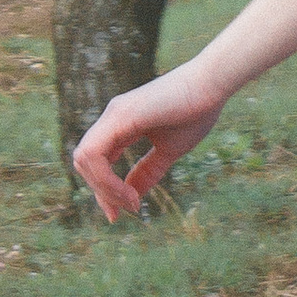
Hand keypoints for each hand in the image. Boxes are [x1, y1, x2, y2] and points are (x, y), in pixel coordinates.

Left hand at [71, 69, 220, 220]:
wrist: (212, 85)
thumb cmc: (196, 112)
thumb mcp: (169, 150)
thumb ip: (148, 171)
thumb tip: (133, 197)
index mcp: (120, 125)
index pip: (97, 161)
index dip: (104, 189)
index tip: (123, 211)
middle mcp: (111, 119)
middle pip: (84, 162)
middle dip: (101, 193)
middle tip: (126, 210)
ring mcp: (113, 115)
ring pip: (84, 159)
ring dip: (103, 189)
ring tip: (130, 203)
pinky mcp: (119, 116)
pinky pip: (94, 154)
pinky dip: (105, 179)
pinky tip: (128, 193)